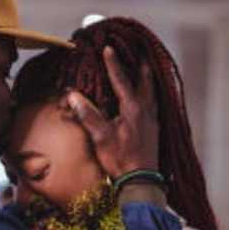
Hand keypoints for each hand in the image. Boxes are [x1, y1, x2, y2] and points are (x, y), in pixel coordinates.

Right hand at [66, 46, 159, 177]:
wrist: (141, 181)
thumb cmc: (121, 159)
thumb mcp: (101, 137)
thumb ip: (88, 115)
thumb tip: (73, 96)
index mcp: (132, 108)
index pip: (121, 80)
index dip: (113, 64)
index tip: (109, 48)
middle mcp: (146, 111)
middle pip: (144, 82)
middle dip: (140, 68)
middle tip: (141, 54)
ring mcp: (153, 121)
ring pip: (152, 94)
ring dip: (148, 81)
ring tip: (146, 72)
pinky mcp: (155, 131)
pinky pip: (154, 106)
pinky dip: (150, 96)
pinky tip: (148, 101)